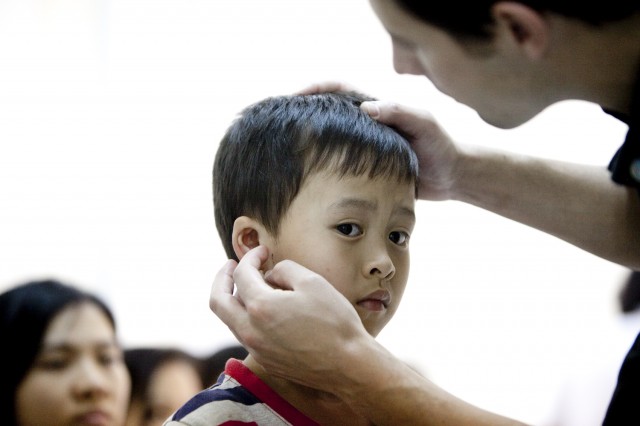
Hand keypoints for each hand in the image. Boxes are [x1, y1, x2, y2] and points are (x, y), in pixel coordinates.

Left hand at [210, 246, 369, 390]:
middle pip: (218, 301)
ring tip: (252, 285)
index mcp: (260, 307)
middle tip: (232, 265)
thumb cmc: (334, 322)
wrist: (348, 365)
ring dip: (234, 298)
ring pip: (230, 319)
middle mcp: (251, 331)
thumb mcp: (312, 282)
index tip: (264, 251)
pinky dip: (248, 316)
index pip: (242, 274)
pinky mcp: (266, 360)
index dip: (251, 257)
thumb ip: (284, 270)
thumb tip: (271, 274)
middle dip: (222, 278)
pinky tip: (266, 308)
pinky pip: (246, 334)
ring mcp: (257, 349)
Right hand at [296, 81, 460, 200]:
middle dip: (302, 113)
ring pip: (330, 140)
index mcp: (376, 108)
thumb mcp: (424, 123)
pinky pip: (339, 165)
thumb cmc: (442, 146)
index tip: (295, 96)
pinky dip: (322, 167)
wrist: (453, 177)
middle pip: (327, 113)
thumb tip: (366, 108)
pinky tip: (309, 177)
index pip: (339, 90)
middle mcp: (366, 125)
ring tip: (286, 148)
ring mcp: (364, 147)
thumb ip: (399, 112)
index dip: (315, 89)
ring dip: (308, 141)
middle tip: (279, 122)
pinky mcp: (366, 170)